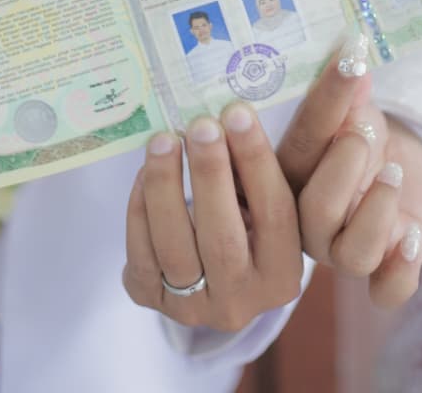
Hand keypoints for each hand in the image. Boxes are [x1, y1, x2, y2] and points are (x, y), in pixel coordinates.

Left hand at [123, 102, 302, 331]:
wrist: (211, 275)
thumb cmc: (246, 221)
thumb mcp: (264, 200)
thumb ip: (253, 168)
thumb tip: (231, 116)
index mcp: (282, 274)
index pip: (275, 215)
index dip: (256, 161)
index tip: (239, 114)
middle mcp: (241, 301)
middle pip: (223, 239)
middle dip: (210, 175)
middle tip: (201, 125)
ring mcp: (193, 308)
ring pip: (175, 249)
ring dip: (165, 187)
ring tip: (163, 140)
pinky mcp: (152, 300)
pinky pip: (140, 255)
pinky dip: (140, 209)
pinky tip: (145, 171)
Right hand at [278, 37, 421, 307]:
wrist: (390, 163)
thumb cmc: (356, 133)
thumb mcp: (352, 109)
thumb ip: (348, 91)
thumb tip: (352, 50)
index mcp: (292, 174)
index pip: (302, 140)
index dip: (325, 103)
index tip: (349, 62)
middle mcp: (310, 220)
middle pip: (315, 213)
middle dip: (343, 170)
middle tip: (361, 132)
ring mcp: (345, 249)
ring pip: (352, 255)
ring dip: (375, 213)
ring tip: (391, 174)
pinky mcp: (385, 268)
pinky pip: (388, 291)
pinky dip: (401, 269)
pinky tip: (412, 236)